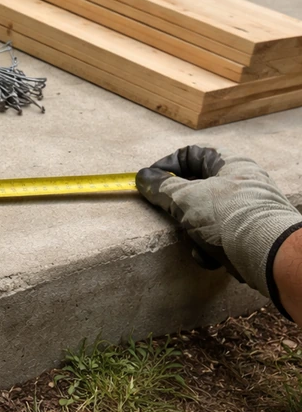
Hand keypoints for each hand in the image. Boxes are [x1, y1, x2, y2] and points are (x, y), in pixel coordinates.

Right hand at [136, 146, 301, 308]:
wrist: (268, 255)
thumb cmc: (228, 217)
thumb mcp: (185, 199)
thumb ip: (161, 188)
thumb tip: (142, 178)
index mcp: (230, 163)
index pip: (190, 154)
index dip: (166, 166)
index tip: (149, 182)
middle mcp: (241, 182)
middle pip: (195, 188)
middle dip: (178, 207)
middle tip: (169, 215)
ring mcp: (246, 209)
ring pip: (204, 215)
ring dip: (192, 232)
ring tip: (194, 242)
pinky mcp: (248, 234)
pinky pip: (218, 236)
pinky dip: (208, 247)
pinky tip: (209, 256)